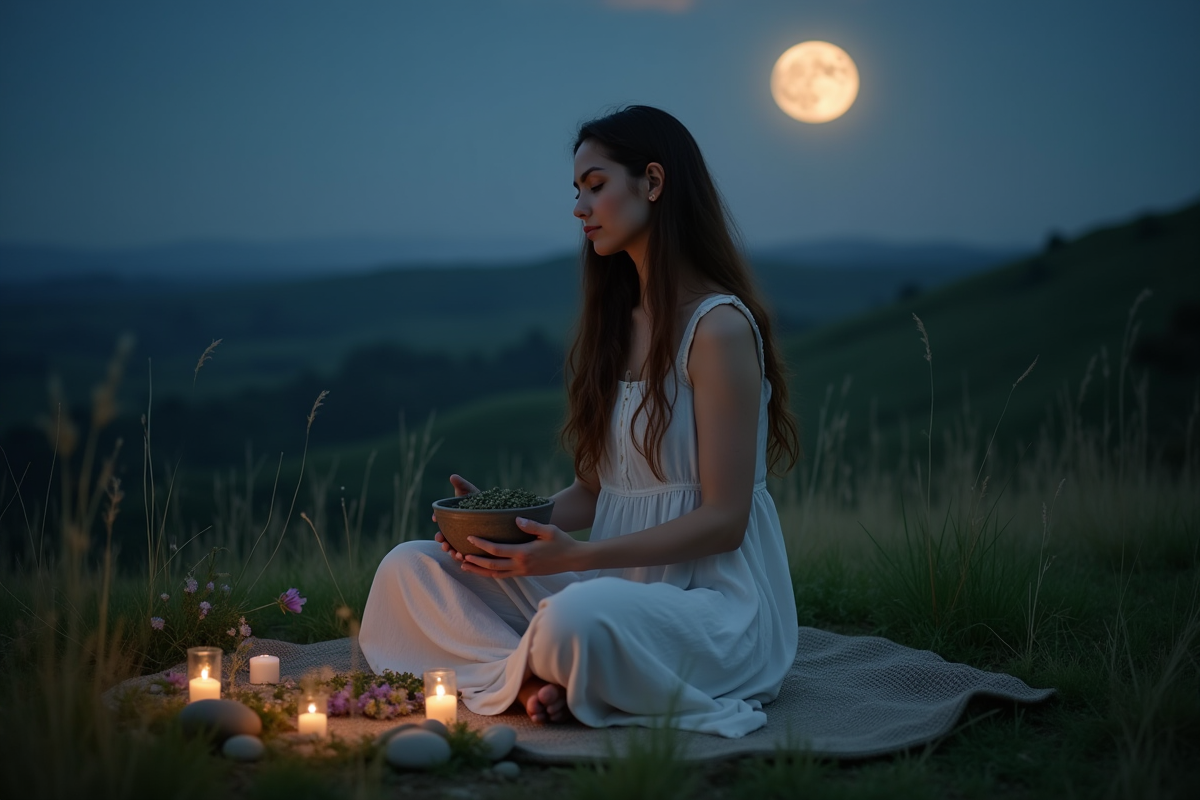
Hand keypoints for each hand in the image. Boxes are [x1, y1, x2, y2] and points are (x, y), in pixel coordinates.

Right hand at [432, 474, 478, 561]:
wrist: (495, 509)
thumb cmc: (479, 500)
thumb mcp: (470, 492)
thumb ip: (461, 485)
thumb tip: (453, 476)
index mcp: (452, 519)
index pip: (441, 524)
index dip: (437, 523)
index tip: (435, 521)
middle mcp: (455, 530)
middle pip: (445, 538)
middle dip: (442, 542)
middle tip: (443, 544)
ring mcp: (463, 540)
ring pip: (453, 549)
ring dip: (451, 552)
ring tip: (454, 553)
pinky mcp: (472, 547)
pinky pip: (465, 555)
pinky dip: (462, 558)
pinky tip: (464, 558)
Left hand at [460, 517, 582, 578]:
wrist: (573, 559)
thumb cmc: (562, 542)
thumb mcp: (549, 530)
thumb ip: (532, 525)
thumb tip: (516, 519)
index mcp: (524, 553)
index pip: (497, 550)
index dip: (481, 545)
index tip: (469, 538)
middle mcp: (520, 565)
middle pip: (491, 566)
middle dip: (473, 561)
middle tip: (458, 555)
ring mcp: (522, 572)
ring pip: (494, 574)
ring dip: (478, 571)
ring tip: (463, 565)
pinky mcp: (524, 574)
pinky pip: (503, 575)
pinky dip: (490, 573)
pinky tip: (481, 569)